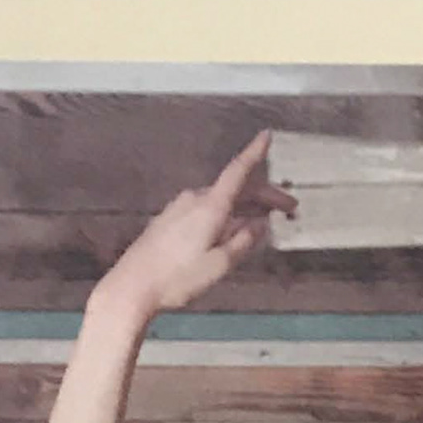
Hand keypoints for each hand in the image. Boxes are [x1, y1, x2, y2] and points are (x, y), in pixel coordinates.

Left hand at [97, 128, 299, 318]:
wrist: (132, 286)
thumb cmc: (178, 278)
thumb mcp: (219, 264)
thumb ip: (243, 242)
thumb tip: (260, 224)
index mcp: (210, 207)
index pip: (237, 172)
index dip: (254, 153)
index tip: (267, 135)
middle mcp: (194, 200)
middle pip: (235, 190)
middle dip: (264, 197)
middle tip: (290, 210)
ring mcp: (180, 209)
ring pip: (221, 202)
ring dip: (246, 209)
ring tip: (265, 224)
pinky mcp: (170, 221)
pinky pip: (206, 211)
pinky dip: (226, 216)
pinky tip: (232, 231)